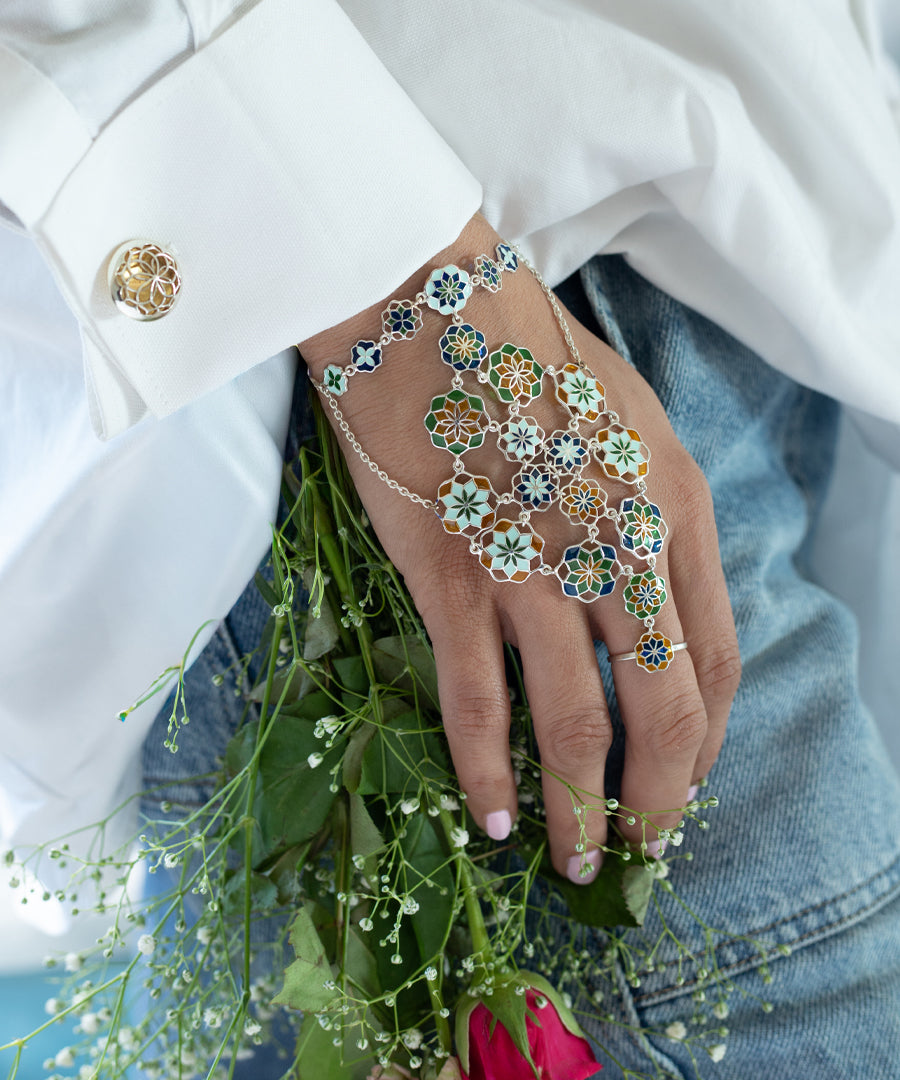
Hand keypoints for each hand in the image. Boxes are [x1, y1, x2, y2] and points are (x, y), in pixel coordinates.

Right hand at [300, 215, 739, 881]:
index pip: (718, 656)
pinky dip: (488, 768)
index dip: (706, 740)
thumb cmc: (521, 354)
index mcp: (674, 504)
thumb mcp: (626, 421)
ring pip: (577, 720)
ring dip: (581, 807)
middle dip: (659, 798)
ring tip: (573, 861)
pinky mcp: (453, 571)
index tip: (681, 784)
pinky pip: (478, 697)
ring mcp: (535, 562)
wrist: (419, 299)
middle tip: (639, 848)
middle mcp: (620, 543)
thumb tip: (646, 608)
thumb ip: (649, 513)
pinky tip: (494, 815)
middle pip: (666, 707)